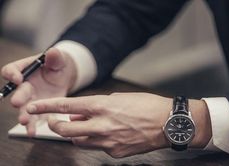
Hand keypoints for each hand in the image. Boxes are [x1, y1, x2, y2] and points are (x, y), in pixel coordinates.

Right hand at [1, 48, 76, 135]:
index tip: (18, 78)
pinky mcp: (40, 108)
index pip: (12, 70)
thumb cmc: (57, 64)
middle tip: (17, 103)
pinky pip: (35, 117)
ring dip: (24, 115)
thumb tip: (52, 52)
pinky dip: (34, 125)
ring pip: (24, 108)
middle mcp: (25, 85)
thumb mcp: (58, 58)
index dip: (12, 74)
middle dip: (18, 98)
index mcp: (25, 70)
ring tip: (24, 121)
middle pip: (18, 92)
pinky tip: (33, 132)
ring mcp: (32, 98)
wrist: (64, 75)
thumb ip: (55, 57)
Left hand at [26, 93, 171, 157]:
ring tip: (88, 126)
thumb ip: (96, 107)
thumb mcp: (118, 98)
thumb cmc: (146, 105)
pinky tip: (107, 134)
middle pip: (66, 131)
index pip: (67, 107)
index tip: (33, 107)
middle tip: (55, 123)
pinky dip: (96, 140)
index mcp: (102, 106)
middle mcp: (102, 125)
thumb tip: (80, 116)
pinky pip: (97, 147)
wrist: (166, 122)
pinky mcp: (115, 153)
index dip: (47, 106)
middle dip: (56, 126)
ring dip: (77, 134)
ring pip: (79, 142)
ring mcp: (108, 142)